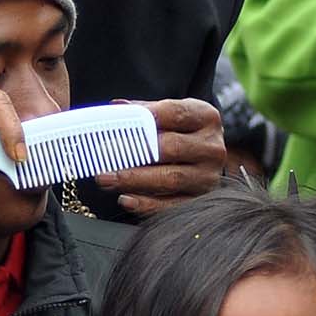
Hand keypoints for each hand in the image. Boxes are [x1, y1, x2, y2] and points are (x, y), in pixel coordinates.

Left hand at [97, 98, 224, 214]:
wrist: (205, 158)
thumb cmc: (183, 133)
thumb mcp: (172, 115)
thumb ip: (145, 110)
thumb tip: (116, 109)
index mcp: (206, 118)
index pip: (176, 113)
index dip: (148, 116)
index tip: (122, 120)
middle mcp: (211, 147)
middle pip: (171, 148)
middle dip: (134, 152)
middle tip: (104, 154)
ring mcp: (208, 176)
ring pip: (170, 178)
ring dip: (134, 179)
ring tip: (106, 179)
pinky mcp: (201, 201)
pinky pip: (172, 206)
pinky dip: (146, 204)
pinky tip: (125, 200)